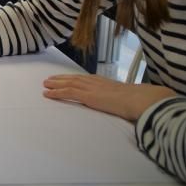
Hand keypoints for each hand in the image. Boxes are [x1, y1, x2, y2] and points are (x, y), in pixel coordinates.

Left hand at [42, 74, 176, 120]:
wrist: (140, 100)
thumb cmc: (138, 101)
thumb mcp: (128, 99)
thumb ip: (123, 101)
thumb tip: (127, 107)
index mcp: (105, 82)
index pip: (86, 78)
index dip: (74, 78)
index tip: (67, 78)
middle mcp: (96, 82)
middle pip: (74, 78)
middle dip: (61, 79)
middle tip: (49, 80)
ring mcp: (91, 88)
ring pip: (68, 83)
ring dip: (55, 84)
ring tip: (45, 85)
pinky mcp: (88, 96)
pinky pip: (68, 92)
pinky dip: (56, 93)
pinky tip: (47, 94)